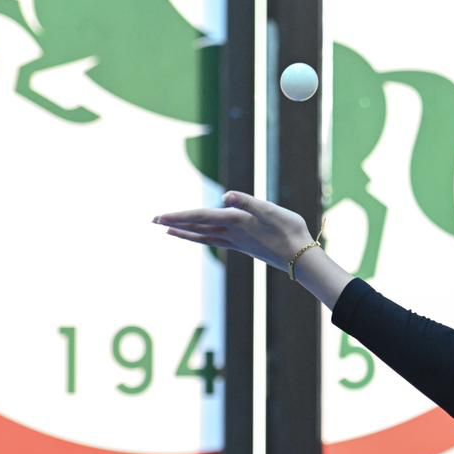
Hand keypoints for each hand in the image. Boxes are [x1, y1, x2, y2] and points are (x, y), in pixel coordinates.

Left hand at [154, 191, 313, 271]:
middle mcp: (232, 233)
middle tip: (153, 220)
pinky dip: (201, 237)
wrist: (300, 257)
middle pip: (197, 226)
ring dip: (184, 232)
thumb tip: (226, 195)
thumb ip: (248, 202)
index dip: (179, 215)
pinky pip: (214, 241)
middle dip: (174, 222)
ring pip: (203, 236)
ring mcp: (236, 241)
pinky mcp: (243, 246)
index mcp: (236, 221)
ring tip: (167, 230)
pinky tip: (199, 237)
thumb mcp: (271, 211)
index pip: (201, 216)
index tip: (159, 216)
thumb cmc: (290, 231)